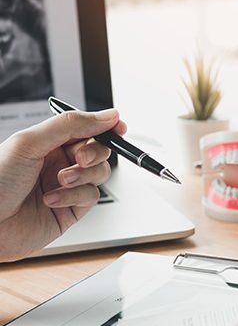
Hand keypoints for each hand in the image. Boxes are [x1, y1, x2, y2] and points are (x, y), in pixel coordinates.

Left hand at [0, 110, 125, 260]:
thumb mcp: (30, 142)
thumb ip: (71, 125)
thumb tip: (107, 115)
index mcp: (48, 142)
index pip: (86, 129)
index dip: (104, 126)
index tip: (118, 126)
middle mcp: (59, 162)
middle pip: (98, 150)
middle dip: (94, 153)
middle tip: (80, 158)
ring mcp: (67, 186)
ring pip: (99, 173)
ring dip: (83, 176)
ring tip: (60, 181)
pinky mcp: (71, 210)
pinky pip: (91, 197)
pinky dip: (75, 196)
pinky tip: (52, 198)